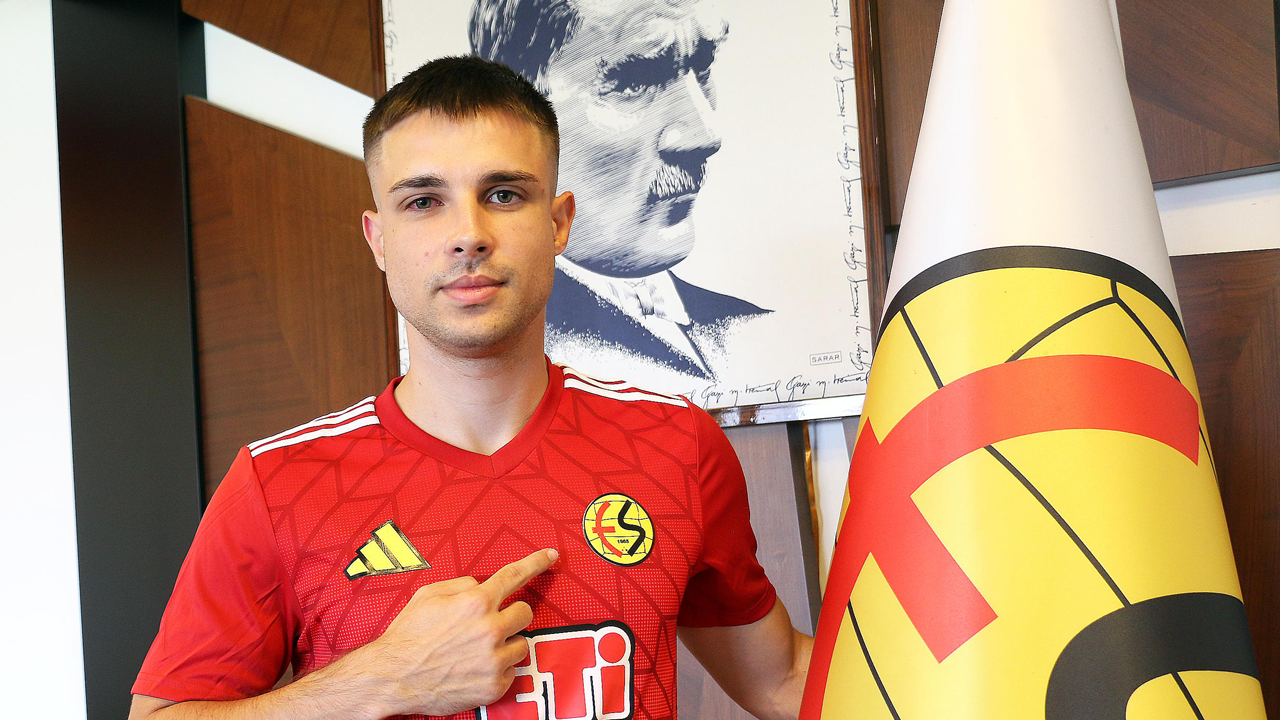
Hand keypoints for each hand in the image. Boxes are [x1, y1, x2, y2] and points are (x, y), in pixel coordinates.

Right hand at [362, 549, 557, 715]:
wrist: (393, 678)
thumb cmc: (408, 635)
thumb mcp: (429, 595)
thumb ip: (463, 584)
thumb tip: (483, 586)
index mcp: (476, 602)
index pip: (515, 575)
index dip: (537, 562)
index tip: (551, 555)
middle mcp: (490, 629)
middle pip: (525, 613)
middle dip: (510, 616)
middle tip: (489, 624)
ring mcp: (495, 660)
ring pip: (522, 644)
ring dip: (505, 644)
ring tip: (476, 650)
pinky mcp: (495, 686)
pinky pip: (512, 671)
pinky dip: (498, 669)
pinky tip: (474, 669)